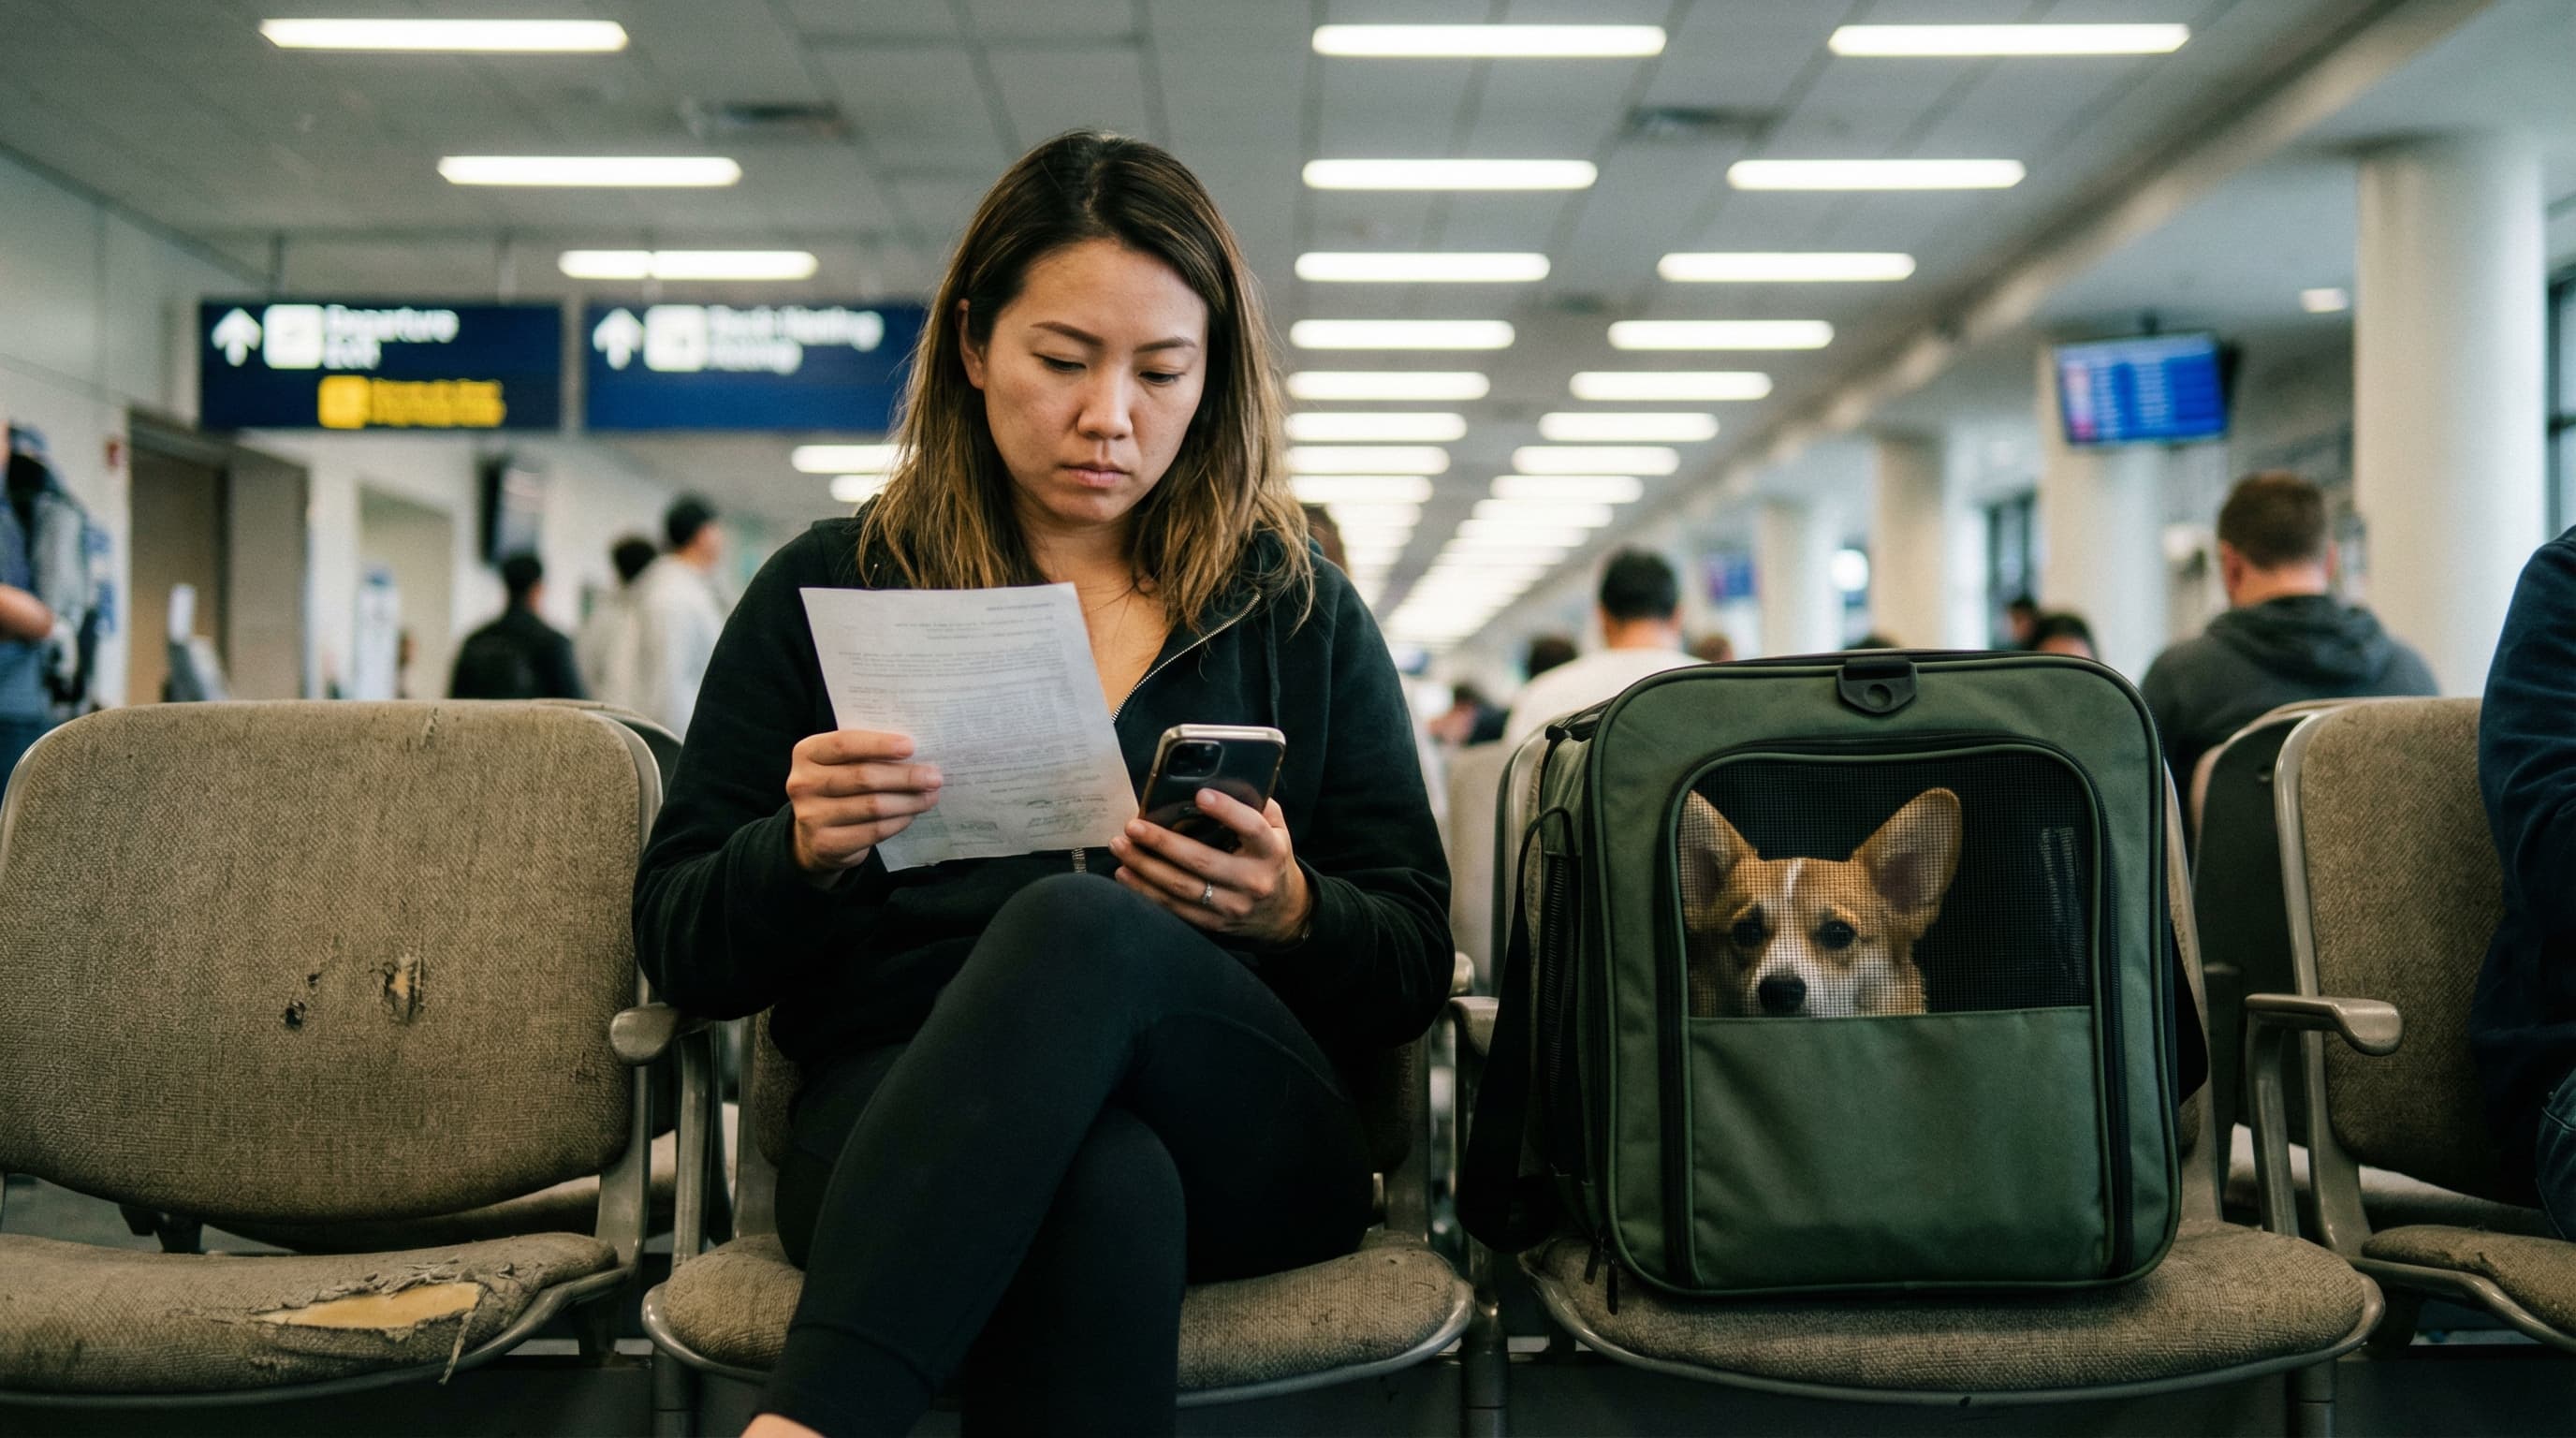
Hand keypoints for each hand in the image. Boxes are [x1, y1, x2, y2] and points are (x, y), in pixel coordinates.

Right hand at [785, 729, 941, 880]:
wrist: (815, 836)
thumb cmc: (839, 788)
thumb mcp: (842, 764)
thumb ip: (867, 754)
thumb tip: (918, 753)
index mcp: (807, 753)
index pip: (844, 743)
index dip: (879, 744)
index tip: (911, 746)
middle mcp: (802, 783)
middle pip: (863, 777)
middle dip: (905, 776)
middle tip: (934, 776)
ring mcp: (811, 816)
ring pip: (873, 806)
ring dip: (909, 801)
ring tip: (931, 796)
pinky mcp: (826, 844)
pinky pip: (873, 831)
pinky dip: (899, 821)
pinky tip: (912, 814)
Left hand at [1110, 790, 1312, 945]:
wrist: (1285, 915)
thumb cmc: (1272, 862)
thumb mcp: (1278, 832)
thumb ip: (1259, 807)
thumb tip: (1223, 780)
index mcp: (1271, 851)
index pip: (1251, 828)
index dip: (1227, 811)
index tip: (1199, 795)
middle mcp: (1252, 880)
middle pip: (1202, 861)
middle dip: (1162, 842)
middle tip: (1132, 826)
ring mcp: (1232, 906)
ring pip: (1182, 887)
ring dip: (1145, 867)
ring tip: (1121, 847)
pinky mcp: (1214, 924)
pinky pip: (1175, 909)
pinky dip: (1147, 892)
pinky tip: (1126, 875)